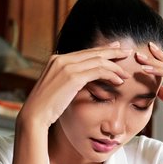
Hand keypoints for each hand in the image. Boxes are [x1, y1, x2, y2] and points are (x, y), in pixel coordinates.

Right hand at [18, 42, 132, 128]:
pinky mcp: (73, 77)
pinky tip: (119, 81)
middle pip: (93, 52)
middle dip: (113, 52)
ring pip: (98, 61)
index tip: (115, 48)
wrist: (35, 114)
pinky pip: (98, 71)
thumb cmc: (47, 106)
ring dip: (115, 67)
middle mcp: (61, 59)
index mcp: (57, 59)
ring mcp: (67, 66)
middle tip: (127, 52)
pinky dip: (111, 75)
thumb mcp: (57, 88)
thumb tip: (79, 80)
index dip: (102, 50)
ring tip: (126, 73)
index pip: (85, 52)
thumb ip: (67, 80)